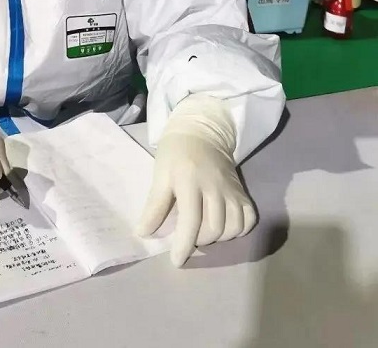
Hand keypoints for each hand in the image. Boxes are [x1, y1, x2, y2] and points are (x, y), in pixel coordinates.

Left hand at [136, 96, 255, 266]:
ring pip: (232, 228)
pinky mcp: (242, 191)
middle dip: (198, 241)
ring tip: (202, 231)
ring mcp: (232, 189)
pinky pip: (248, 219)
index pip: (190, 221)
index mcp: (190, 181)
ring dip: (217, 238)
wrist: (200, 133)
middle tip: (186, 236)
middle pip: (213, 228)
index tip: (176, 260)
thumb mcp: (159, 176)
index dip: (183, 244)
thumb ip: (154, 206)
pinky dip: (238, 230)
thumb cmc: (174, 155)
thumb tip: (144, 234)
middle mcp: (215, 187)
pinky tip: (224, 227)